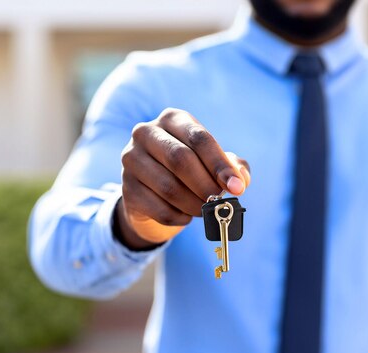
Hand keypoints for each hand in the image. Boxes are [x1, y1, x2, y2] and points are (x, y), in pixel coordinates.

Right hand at [116, 108, 250, 249]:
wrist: (154, 192)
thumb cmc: (191, 171)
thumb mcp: (213, 163)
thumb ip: (232, 167)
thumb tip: (240, 180)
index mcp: (172, 119)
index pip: (198, 138)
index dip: (219, 164)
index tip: (237, 188)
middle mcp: (146, 133)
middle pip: (180, 159)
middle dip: (206, 185)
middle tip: (220, 202)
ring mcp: (131, 159)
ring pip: (168, 186)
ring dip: (194, 204)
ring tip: (205, 210)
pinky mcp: (127, 188)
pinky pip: (159, 208)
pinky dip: (179, 217)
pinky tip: (186, 216)